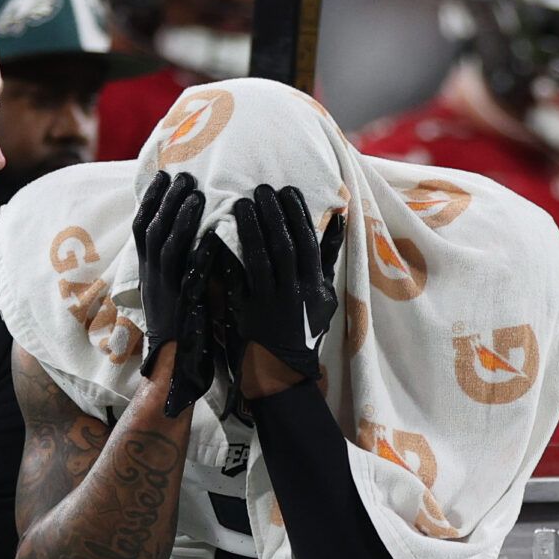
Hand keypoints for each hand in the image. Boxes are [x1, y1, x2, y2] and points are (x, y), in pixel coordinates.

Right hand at [134, 171, 211, 416]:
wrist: (174, 364)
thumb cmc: (180, 324)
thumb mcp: (173, 287)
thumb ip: (181, 260)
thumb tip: (196, 231)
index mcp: (148, 270)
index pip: (142, 226)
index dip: (150, 199)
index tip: (163, 175)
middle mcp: (152, 276)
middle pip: (151, 228)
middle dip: (166, 199)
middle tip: (183, 175)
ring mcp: (165, 290)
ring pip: (166, 246)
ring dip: (180, 218)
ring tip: (196, 194)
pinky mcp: (181, 305)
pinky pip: (188, 274)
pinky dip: (199, 252)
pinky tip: (213, 235)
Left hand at [220, 184, 344, 387]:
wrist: (281, 368)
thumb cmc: (305, 327)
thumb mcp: (324, 295)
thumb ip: (328, 256)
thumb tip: (338, 217)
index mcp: (315, 286)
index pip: (308, 242)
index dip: (297, 214)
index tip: (287, 190)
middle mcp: (294, 292)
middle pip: (284, 246)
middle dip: (273, 215)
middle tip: (261, 189)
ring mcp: (269, 302)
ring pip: (260, 259)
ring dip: (250, 229)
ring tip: (241, 204)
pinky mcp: (247, 311)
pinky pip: (237, 279)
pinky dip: (230, 257)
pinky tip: (220, 235)